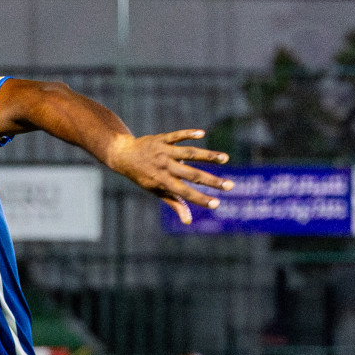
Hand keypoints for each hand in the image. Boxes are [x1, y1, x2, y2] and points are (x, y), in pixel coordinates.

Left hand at [104, 129, 232, 225]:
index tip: (216, 204)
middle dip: (212, 181)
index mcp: (163, 181)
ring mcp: (164, 152)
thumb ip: (174, 203)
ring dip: (208, 155)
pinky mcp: (162, 138)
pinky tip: (202, 134)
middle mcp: (164, 167)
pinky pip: (177, 136)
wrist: (124, 156)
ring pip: (189, 153)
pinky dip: (189, 134)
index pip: (184, 193)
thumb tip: (188, 221)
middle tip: (230, 186)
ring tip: (225, 158)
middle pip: (191, 174)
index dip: (200, 199)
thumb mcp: (155, 190)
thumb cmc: (143, 176)